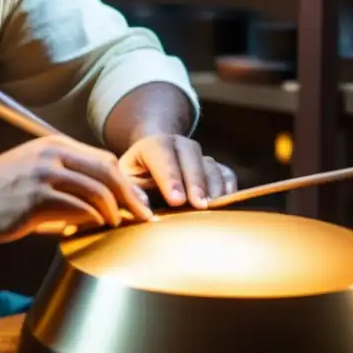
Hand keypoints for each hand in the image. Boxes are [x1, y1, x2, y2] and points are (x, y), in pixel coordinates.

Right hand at [0, 136, 153, 242]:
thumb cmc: (5, 187)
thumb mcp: (37, 167)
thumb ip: (67, 174)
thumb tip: (105, 197)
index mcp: (56, 145)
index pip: (104, 159)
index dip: (126, 182)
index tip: (137, 201)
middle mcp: (52, 155)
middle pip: (107, 173)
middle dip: (130, 197)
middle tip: (142, 216)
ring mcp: (43, 176)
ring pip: (96, 191)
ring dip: (114, 211)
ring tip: (117, 225)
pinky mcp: (35, 199)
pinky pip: (77, 209)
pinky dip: (92, 220)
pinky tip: (95, 228)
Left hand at [119, 134, 236, 209]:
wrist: (150, 168)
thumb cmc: (135, 179)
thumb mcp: (125, 182)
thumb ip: (130, 191)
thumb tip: (142, 206)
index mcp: (152, 145)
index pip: (161, 154)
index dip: (169, 177)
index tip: (176, 200)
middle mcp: (178, 144)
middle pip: (190, 157)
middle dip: (195, 183)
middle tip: (199, 205)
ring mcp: (198, 155)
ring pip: (210, 165)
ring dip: (213, 188)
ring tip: (212, 208)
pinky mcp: (214, 167)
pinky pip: (226, 174)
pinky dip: (228, 188)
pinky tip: (225, 204)